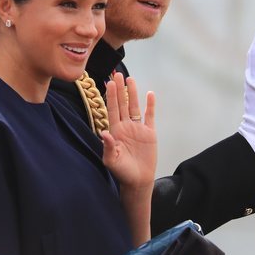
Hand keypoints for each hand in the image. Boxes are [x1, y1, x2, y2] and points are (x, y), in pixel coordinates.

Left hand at [101, 72, 156, 188]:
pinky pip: (149, 116)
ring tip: (130, 79)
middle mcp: (125, 126)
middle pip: (122, 104)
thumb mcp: (112, 161)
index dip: (110, 96)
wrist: (138, 180)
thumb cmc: (122, 172)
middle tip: (117, 74)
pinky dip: (150, 105)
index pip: (112, 109)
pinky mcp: (150, 133)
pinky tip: (149, 94)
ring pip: (134, 106)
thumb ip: (109, 147)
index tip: (108, 83)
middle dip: (119, 89)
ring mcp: (138, 128)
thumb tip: (104, 133)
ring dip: (132, 93)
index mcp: (115, 131)